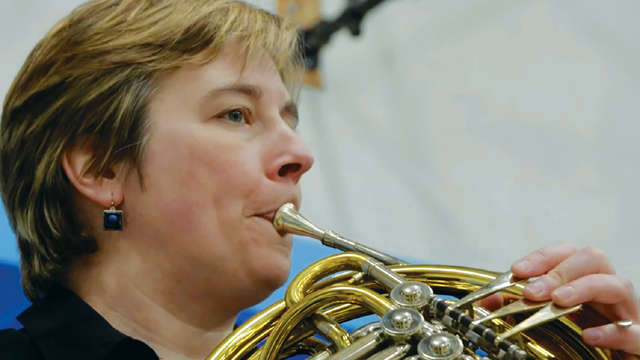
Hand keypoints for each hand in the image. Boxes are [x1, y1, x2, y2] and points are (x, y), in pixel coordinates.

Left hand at [509, 243, 639, 355]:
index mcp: (584, 281)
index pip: (566, 253)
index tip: (517, 271)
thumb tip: (489, 301)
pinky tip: (590, 335)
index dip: (542, 257)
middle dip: (560, 270)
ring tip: (559, 301)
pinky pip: (637, 332)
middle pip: (594, 258)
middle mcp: (606, 292)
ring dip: (585, 288)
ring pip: (618, 285)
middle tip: (534, 291)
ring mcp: (627, 314)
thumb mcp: (544, 321)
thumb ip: (517, 308)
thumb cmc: (582, 339)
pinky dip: (614, 331)